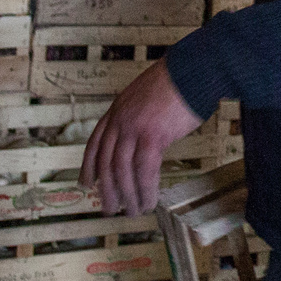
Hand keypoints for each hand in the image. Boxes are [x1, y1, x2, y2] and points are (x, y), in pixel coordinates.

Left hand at [78, 60, 203, 213]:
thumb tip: (143, 135)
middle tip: (109, 208)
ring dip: (127, 195)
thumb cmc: (179, 80)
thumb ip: (139, 115)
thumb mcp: (146, 95)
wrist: (194, 69)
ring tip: (133, 211)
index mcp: (117, 110)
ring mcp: (134, 128)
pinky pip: (145, 170)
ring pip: (122, 170)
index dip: (89, 166)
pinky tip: (150, 201)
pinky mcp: (153, 135)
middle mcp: (120, 120)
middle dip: (107, 189)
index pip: (95, 143)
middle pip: (106, 161)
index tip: (86, 183)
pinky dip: (146, 189)